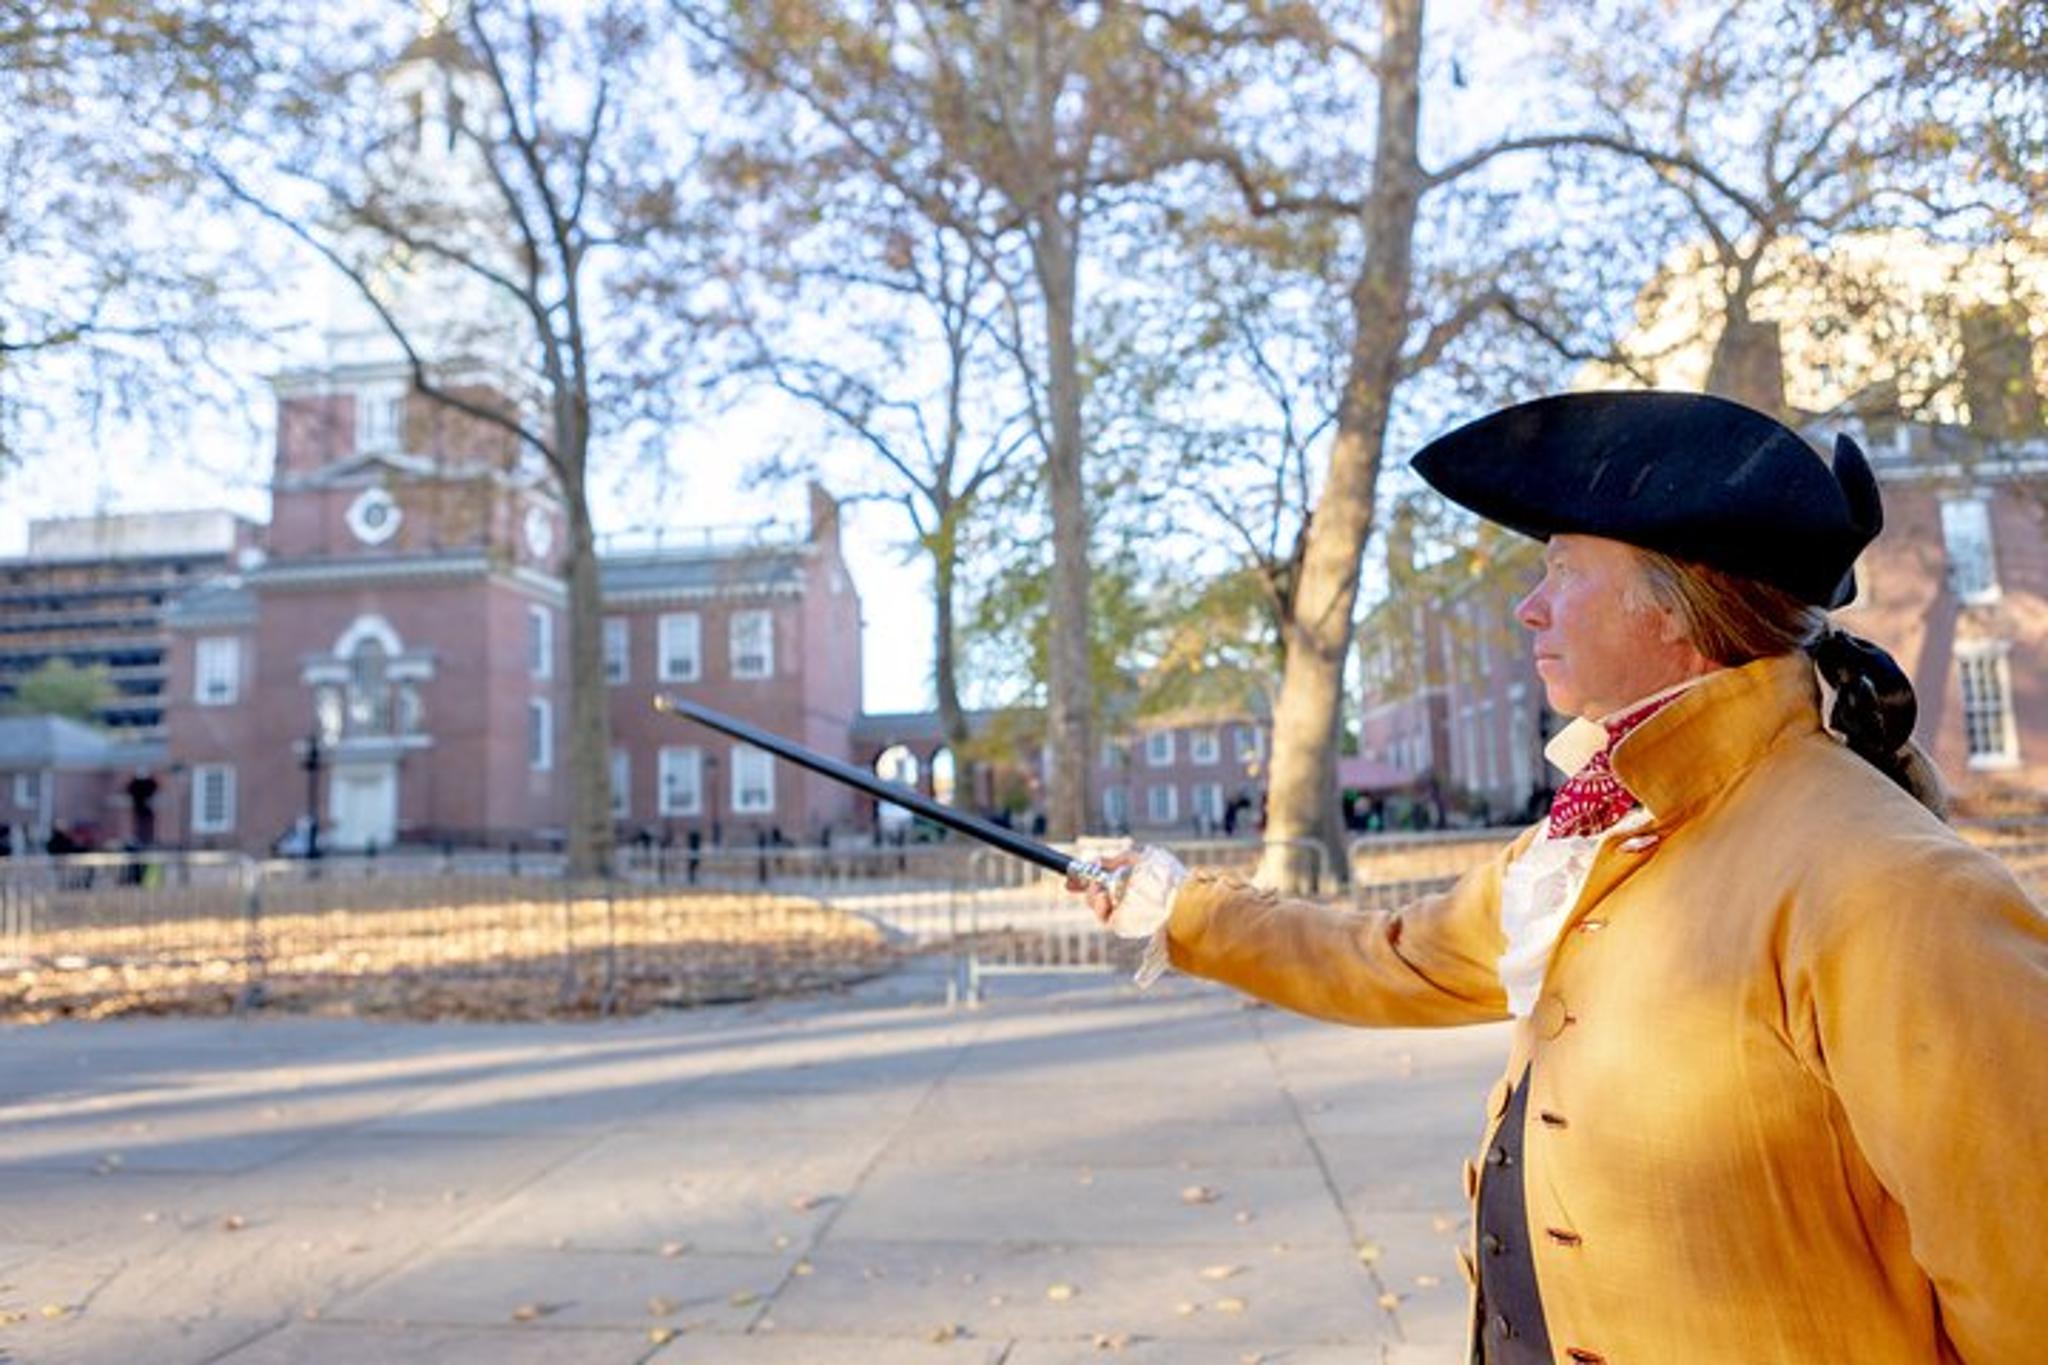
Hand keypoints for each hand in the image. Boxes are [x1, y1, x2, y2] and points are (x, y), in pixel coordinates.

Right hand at [1067, 846, 1187, 937]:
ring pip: (1098, 907)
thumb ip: (1117, 859)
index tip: (1069, 881)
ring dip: (1093, 898)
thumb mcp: (1139, 857)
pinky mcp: (1126, 925)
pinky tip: (1104, 901)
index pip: (1100, 882)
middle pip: (1095, 895)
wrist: (1178, 895)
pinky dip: (1100, 910)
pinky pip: (1106, 919)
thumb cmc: (1165, 874)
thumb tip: (1096, 860)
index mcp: (1127, 881)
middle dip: (1087, 888)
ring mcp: (1125, 912)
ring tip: (1100, 893)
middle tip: (1091, 884)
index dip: (1083, 881)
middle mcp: (1124, 898)